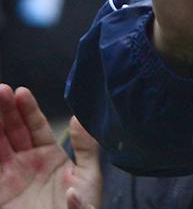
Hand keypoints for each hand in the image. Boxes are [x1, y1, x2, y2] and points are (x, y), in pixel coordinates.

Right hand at [0, 86, 101, 208]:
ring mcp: (10, 176)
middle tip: (1, 90)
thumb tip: (79, 118)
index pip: (35, 126)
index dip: (27, 109)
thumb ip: (86, 147)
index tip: (21, 91)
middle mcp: (26, 163)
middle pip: (13, 131)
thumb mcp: (88, 177)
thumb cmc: (81, 208)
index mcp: (49, 156)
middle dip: (6, 110)